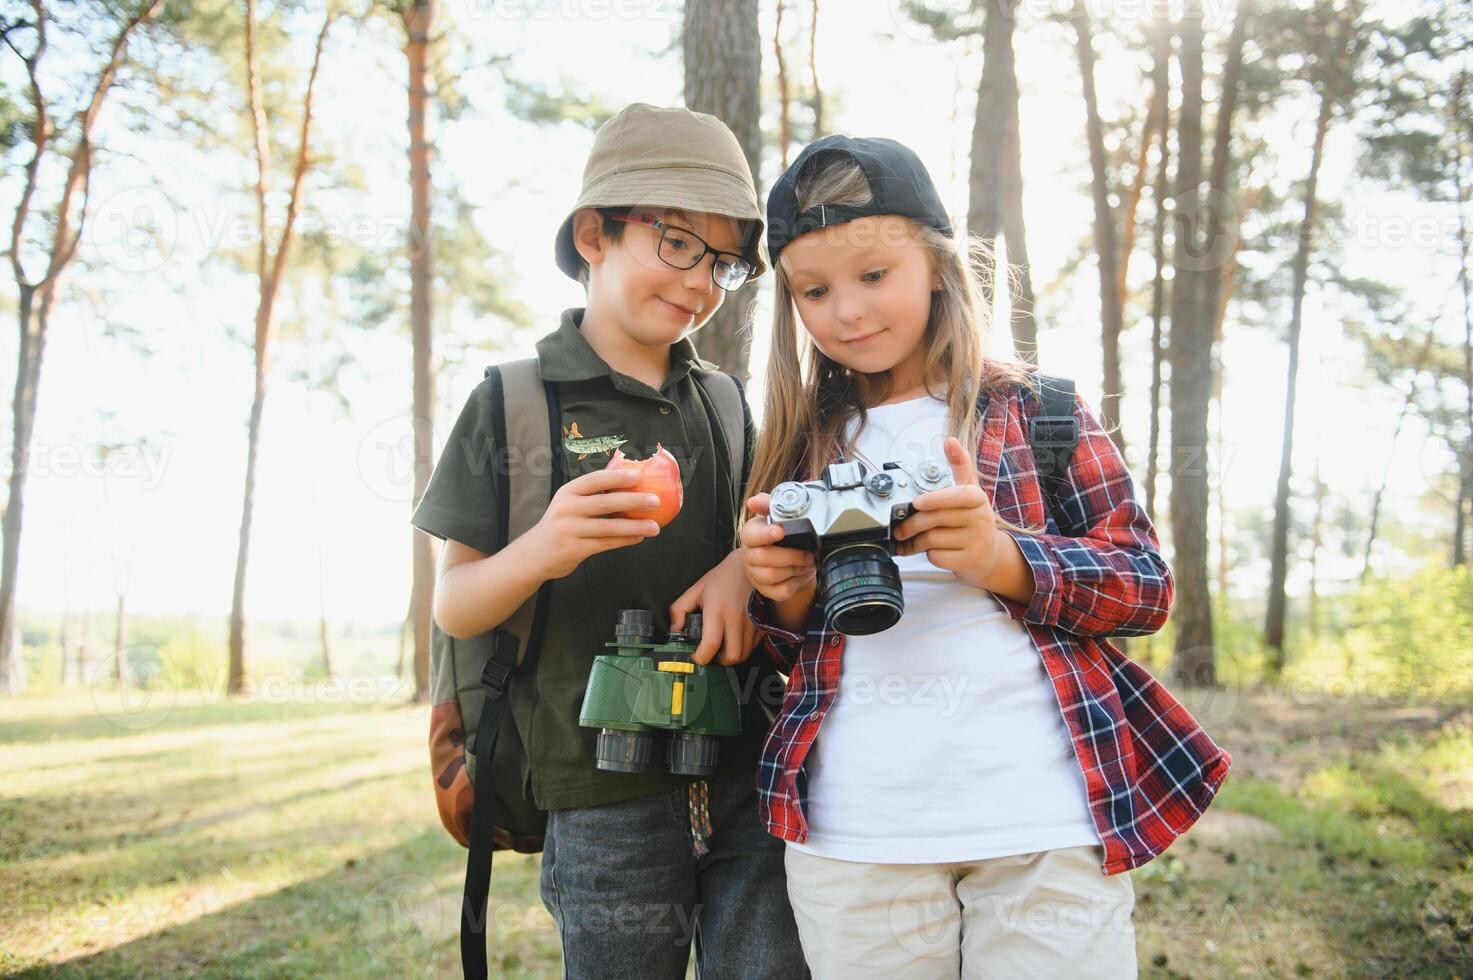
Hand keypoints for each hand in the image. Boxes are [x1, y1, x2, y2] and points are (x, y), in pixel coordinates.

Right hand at [525, 467, 662, 579]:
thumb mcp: (569, 504)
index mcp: (567, 492)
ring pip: (608, 527)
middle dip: (634, 501)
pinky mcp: (574, 549)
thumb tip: (630, 483)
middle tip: (656, 500)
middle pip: (605, 503)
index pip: (594, 480)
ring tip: (655, 526)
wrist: (535, 554)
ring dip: (635, 526)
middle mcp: (566, 509)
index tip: (639, 475)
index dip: (617, 477)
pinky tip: (639, 538)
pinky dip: (624, 541)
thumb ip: (592, 495)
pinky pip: (605, 544)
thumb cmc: (562, 524)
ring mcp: (569, 530)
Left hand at [669, 551, 760, 665]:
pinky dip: (743, 649)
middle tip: (710, 655)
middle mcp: (736, 617)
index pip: (711, 643)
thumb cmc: (720, 578)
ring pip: (744, 654)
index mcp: (717, 609)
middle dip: (718, 662)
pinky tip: (734, 640)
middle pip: (731, 656)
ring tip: (721, 649)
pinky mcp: (760, 623)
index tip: (694, 657)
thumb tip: (675, 631)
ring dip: (731, 657)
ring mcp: (751, 621)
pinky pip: (753, 646)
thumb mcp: (695, 590)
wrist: (747, 567)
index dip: (701, 657)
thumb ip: (679, 609)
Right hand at [738, 493, 817, 602]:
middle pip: (763, 558)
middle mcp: (750, 555)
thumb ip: (768, 504)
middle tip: (808, 554)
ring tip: (807, 563)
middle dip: (791, 555)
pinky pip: (780, 591)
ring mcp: (756, 574)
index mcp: (751, 535)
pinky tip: (801, 575)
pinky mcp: (766, 589)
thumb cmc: (783, 537)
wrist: (789, 559)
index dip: (765, 534)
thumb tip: (754, 501)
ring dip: (795, 569)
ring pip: (772, 575)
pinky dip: (795, 583)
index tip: (781, 531)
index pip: (750, 535)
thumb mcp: (777, 516)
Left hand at [893, 436, 1003, 589]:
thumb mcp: (968, 492)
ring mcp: (978, 541)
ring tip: (909, 541)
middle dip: (911, 525)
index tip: (917, 502)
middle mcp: (981, 519)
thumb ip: (959, 466)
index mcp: (977, 498)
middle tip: (900, 529)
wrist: (989, 555)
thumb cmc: (972, 519)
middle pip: (936, 519)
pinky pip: (938, 557)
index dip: (936, 499)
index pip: (959, 495)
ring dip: (915, 542)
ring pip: (933, 539)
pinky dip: (927, 555)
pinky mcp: (970, 561)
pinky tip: (927, 551)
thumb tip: (950, 440)